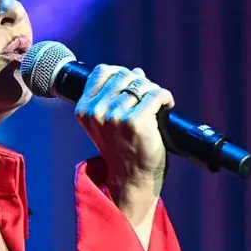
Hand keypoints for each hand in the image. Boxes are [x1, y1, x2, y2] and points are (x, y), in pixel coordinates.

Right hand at [75, 64, 173, 226]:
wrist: (131, 178)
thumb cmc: (122, 150)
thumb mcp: (106, 122)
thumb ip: (113, 97)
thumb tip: (136, 72)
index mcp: (84, 109)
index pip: (102, 71)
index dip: (121, 74)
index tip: (131, 86)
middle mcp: (97, 111)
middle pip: (124, 75)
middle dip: (139, 82)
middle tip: (147, 98)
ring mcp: (115, 116)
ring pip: (142, 84)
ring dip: (153, 91)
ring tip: (157, 104)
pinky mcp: (136, 121)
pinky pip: (156, 94)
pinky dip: (165, 97)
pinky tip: (166, 106)